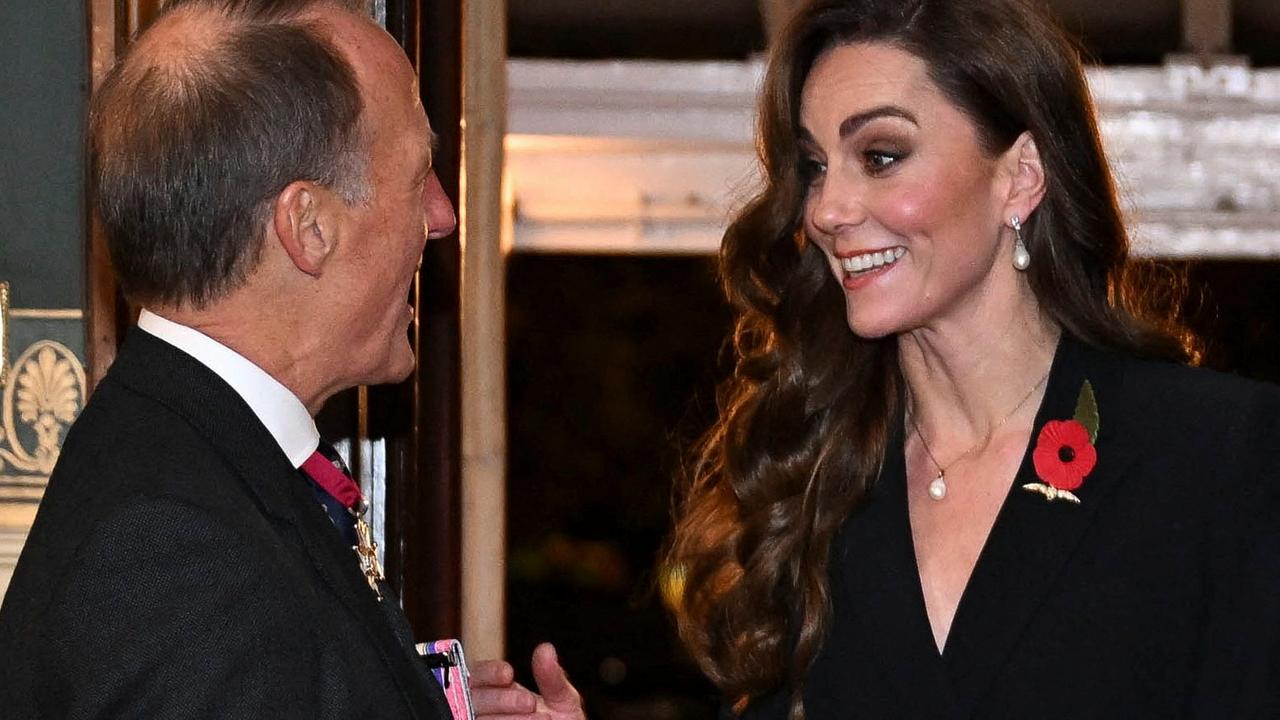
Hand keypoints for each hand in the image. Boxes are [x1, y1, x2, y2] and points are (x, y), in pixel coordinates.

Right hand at [470, 643, 585, 719]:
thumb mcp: (563, 701)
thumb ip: (552, 678)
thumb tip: (545, 649)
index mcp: (499, 690)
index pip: (480, 675)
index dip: (490, 672)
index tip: (509, 673)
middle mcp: (485, 710)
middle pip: (475, 698)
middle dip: (501, 699)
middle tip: (530, 702)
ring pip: (479, 719)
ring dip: (507, 719)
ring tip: (541, 719)